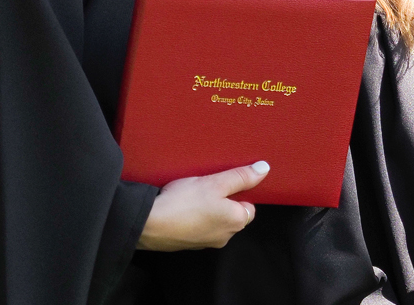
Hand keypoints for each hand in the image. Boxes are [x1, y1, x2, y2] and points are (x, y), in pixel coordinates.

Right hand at [138, 161, 269, 250]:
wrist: (148, 225)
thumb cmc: (185, 202)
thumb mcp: (215, 182)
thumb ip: (240, 176)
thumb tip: (264, 169)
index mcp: (236, 222)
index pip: (249, 207)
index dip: (238, 192)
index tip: (224, 183)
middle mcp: (225, 237)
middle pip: (231, 214)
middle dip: (222, 200)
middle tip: (206, 186)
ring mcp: (205, 243)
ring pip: (213, 220)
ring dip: (206, 208)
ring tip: (191, 195)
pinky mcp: (187, 244)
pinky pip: (197, 227)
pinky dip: (192, 217)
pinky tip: (180, 207)